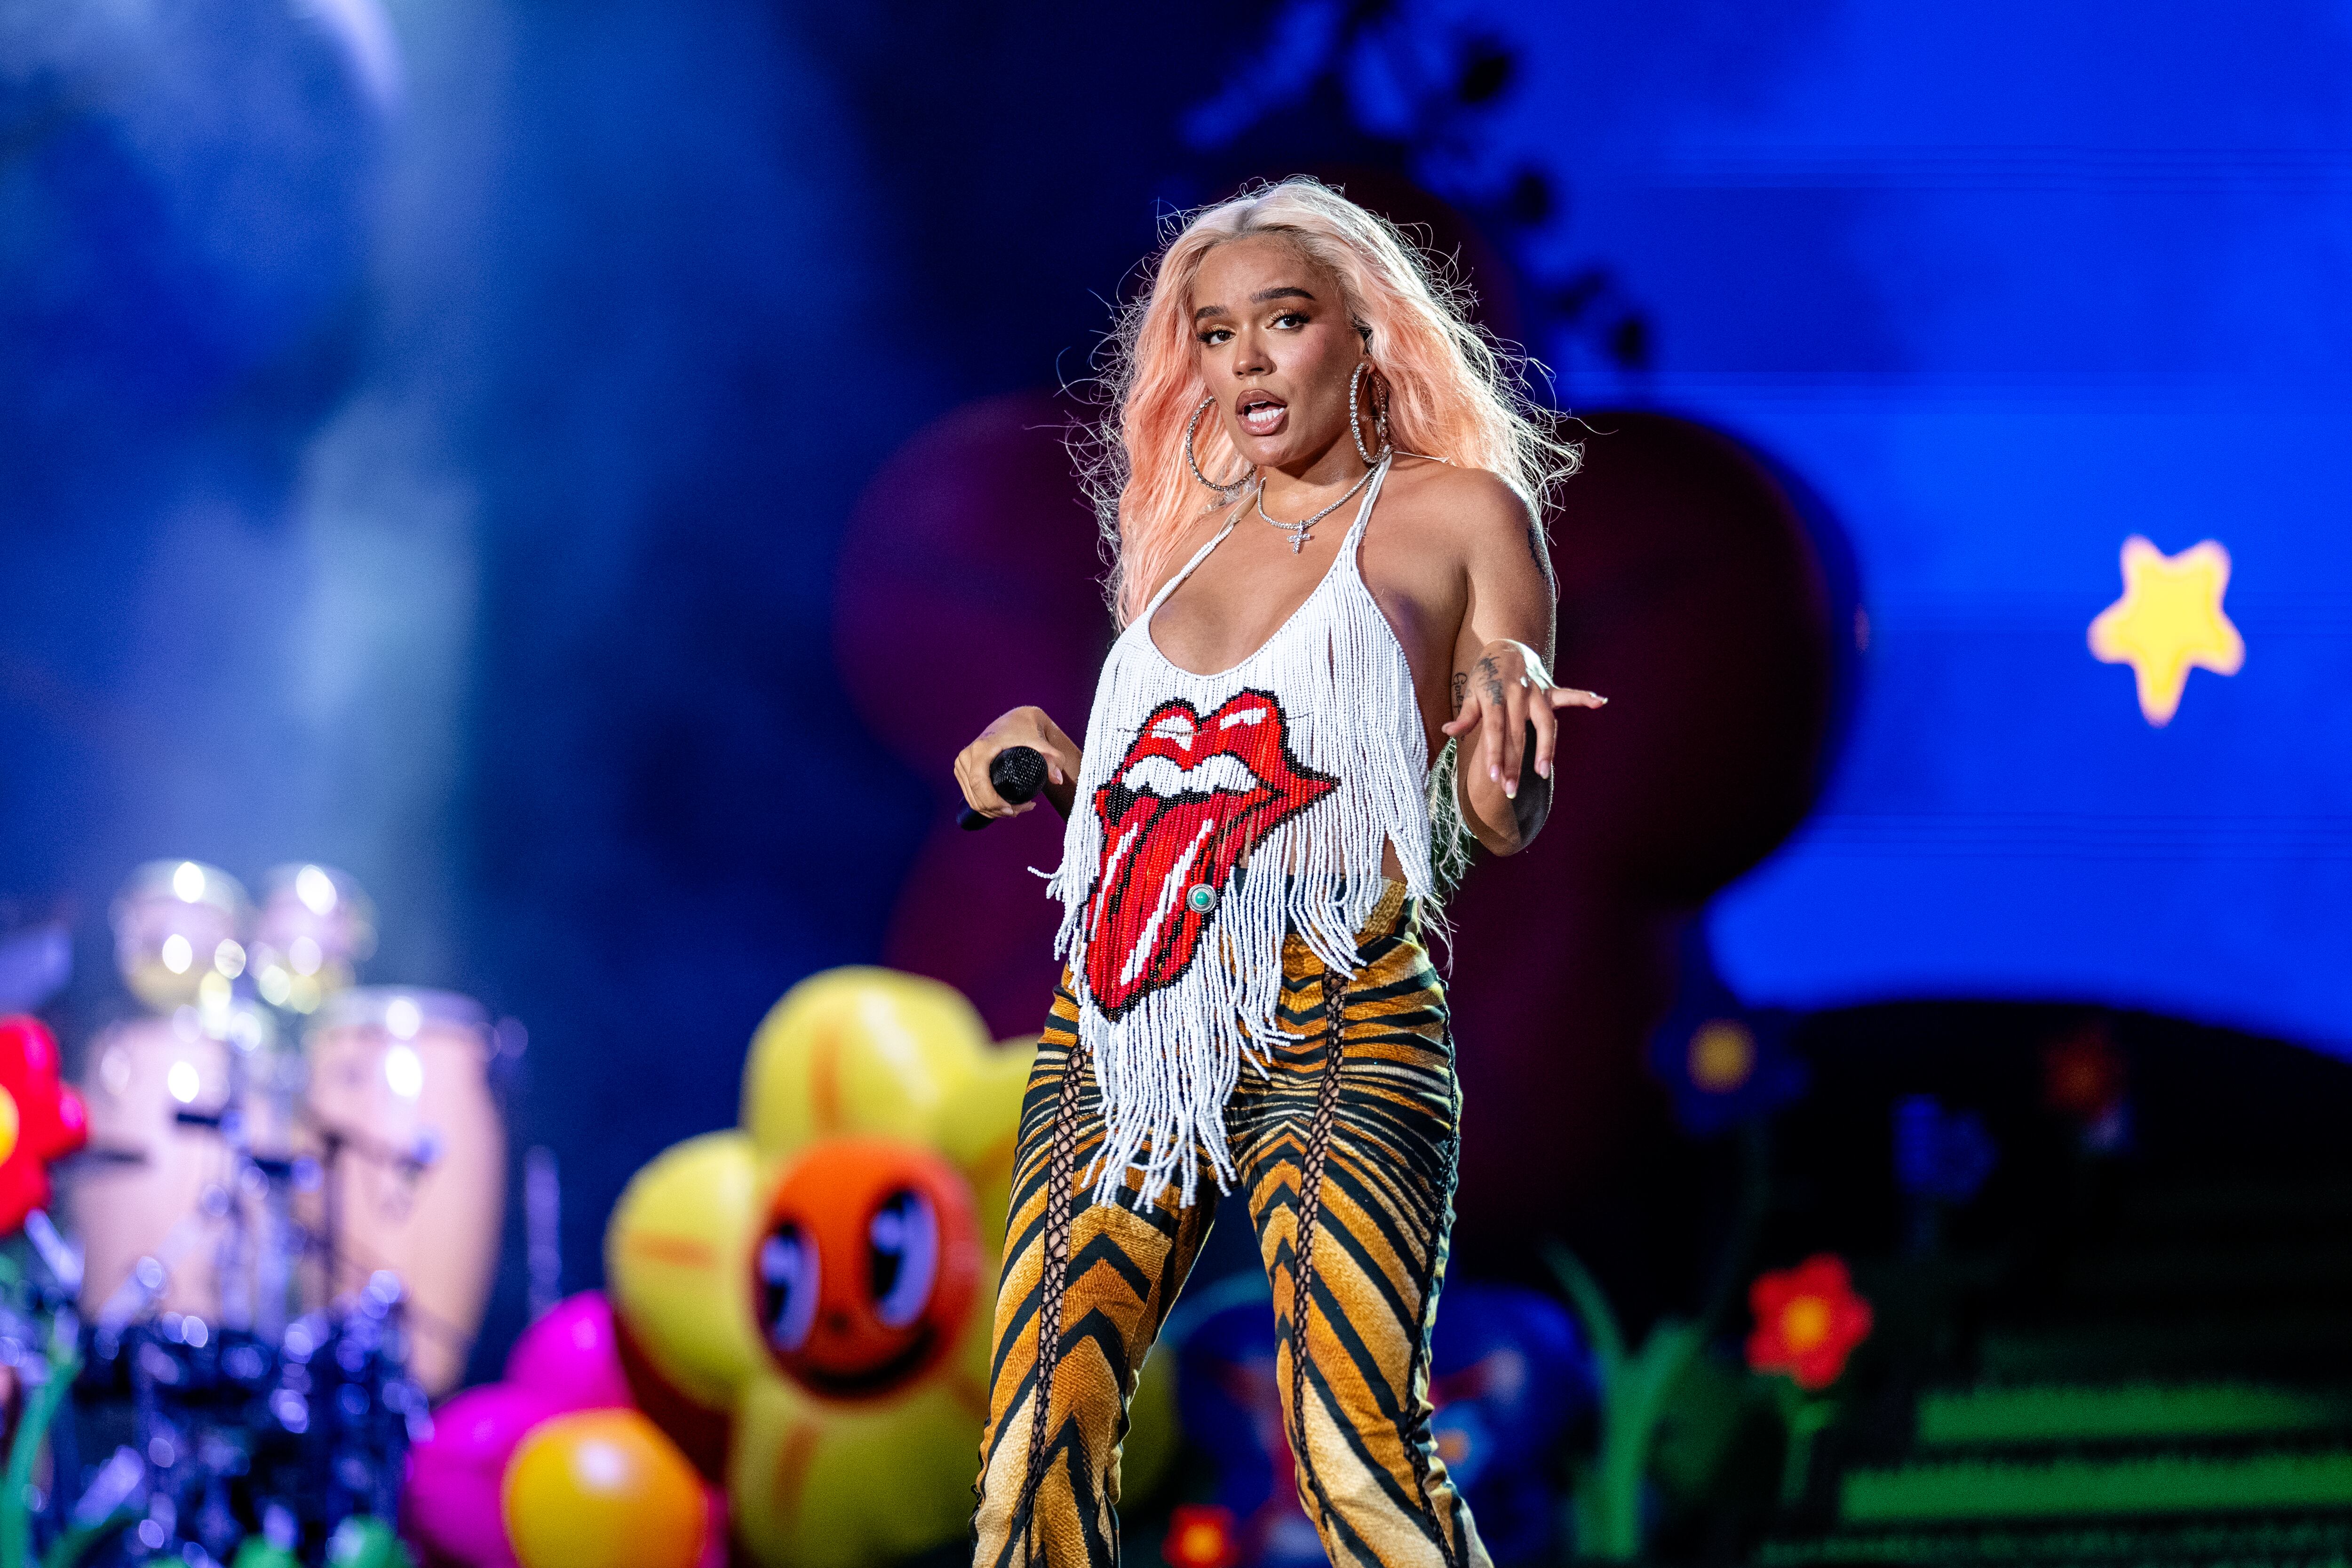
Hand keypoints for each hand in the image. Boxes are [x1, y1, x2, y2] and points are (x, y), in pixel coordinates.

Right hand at [955, 706, 1081, 820]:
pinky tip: (1002, 807)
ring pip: (972, 799)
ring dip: (992, 811)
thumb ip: (1054, 758)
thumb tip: (1057, 780)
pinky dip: (984, 806)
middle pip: (976, 795)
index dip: (993, 803)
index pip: (979, 784)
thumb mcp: (1042, 742)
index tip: (1012, 810)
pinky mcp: (962, 769)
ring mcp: (962, 763)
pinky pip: (970, 795)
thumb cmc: (1028, 729)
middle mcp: (967, 756)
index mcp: (980, 749)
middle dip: (998, 810)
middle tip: (1021, 810)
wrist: (1016, 719)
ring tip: (1017, 809)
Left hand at [1440, 640, 1605, 799]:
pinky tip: (1601, 702)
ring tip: (1544, 773)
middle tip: (1511, 791)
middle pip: (1518, 734)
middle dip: (1515, 764)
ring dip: (1545, 748)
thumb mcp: (1471, 691)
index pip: (1495, 730)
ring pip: (1545, 723)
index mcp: (1495, 696)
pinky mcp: (1550, 688)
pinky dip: (1584, 697)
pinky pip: (1568, 694)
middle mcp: (1517, 694)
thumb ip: (1465, 715)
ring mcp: (1536, 691)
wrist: (1505, 644)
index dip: (1494, 754)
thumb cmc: (1485, 675)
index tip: (1494, 777)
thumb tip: (1448, 732)